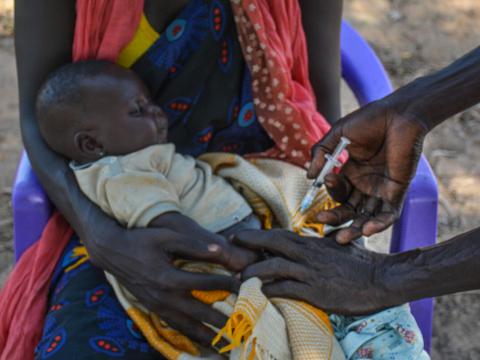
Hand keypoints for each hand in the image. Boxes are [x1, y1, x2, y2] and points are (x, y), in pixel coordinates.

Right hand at [83, 212, 256, 345]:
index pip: (204, 284)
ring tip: (226, 343)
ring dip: (206, 335)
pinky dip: (189, 335)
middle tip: (241, 325)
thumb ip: (193, 244)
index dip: (225, 285)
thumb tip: (220, 249)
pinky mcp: (152, 308)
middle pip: (198, 312)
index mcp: (168, 277)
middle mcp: (163, 296)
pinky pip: (173, 326)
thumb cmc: (142, 240)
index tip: (242, 286)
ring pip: (185, 325)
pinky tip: (200, 340)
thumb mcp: (167, 236)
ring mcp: (156, 305)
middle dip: (221, 319)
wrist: (113, 251)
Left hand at [234, 229, 397, 314]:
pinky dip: (272, 289)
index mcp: (312, 242)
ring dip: (255, 270)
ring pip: (274, 266)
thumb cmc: (360, 262)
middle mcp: (308, 254)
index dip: (259, 235)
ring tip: (240, 276)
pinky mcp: (316, 291)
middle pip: (272, 243)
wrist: (381, 279)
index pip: (279, 234)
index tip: (242, 236)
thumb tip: (305, 243)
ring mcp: (310, 272)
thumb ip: (317, 244)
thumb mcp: (336, 246)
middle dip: (250, 241)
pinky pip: (287, 289)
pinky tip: (263, 292)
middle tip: (231, 242)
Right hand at [308, 99, 427, 243]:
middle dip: (336, 218)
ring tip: (341, 239)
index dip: (329, 191)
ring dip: (355, 229)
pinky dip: (379, 224)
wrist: (398, 114)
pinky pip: (389, 214)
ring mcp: (381, 189)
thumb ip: (321, 154)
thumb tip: (309, 178)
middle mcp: (365, 184)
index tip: (325, 180)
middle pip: (349, 209)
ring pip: (367, 216)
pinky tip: (367, 230)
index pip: (337, 191)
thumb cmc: (369, 120)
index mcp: (350, 172)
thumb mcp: (337, 135)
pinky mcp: (397, 191)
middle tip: (322, 221)